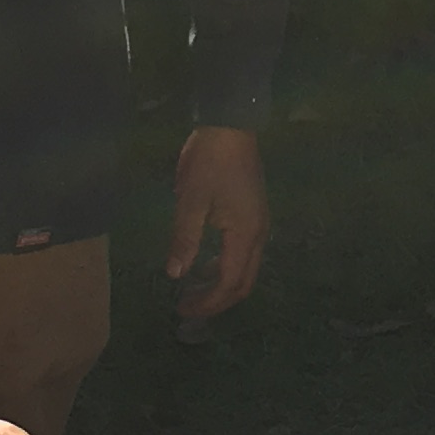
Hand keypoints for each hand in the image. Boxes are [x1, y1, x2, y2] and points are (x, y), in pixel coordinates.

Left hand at [168, 126, 270, 316]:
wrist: (231, 126)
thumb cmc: (208, 162)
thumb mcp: (190, 201)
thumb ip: (184, 240)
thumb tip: (175, 275)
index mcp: (244, 234)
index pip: (228, 283)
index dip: (207, 302)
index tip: (181, 309)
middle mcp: (258, 235)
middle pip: (243, 282)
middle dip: (217, 300)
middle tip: (187, 307)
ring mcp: (260, 224)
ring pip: (246, 269)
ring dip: (221, 284)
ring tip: (193, 289)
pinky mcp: (255, 214)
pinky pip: (245, 253)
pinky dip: (226, 266)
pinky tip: (205, 263)